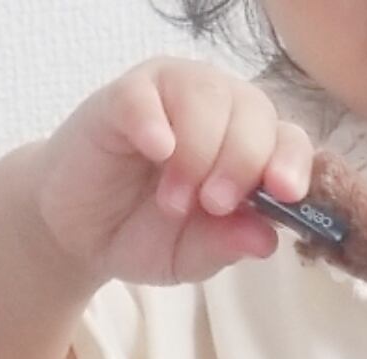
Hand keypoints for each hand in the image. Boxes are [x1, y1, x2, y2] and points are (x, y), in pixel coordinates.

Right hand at [33, 58, 315, 288]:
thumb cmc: (141, 234)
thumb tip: (267, 240)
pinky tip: (156, 151)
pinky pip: (148, 96)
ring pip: (207, 96)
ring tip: (172, 202)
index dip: (290, 162)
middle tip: (213, 204)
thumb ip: (225, 245)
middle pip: (253, 112)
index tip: (282, 193)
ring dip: (198, 152)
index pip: (286, 139)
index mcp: (246, 146)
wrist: (76, 234)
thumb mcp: (189, 255)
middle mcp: (218, 109)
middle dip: (241, 162)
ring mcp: (172, 96)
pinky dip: (157, 123)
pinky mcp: (125, 97)